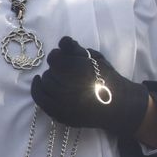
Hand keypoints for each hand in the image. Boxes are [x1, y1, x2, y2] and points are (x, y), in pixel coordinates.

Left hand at [30, 37, 150, 140]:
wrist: (118, 105)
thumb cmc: (107, 80)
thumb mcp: (96, 58)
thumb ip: (76, 49)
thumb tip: (62, 41)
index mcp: (79, 72)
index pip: (55, 58)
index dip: (58, 55)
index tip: (63, 56)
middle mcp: (69, 89)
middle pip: (50, 71)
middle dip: (57, 68)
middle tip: (67, 71)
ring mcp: (63, 104)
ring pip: (45, 83)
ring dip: (51, 78)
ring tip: (61, 79)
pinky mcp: (60, 115)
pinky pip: (40, 99)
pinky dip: (37, 87)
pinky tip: (39, 81)